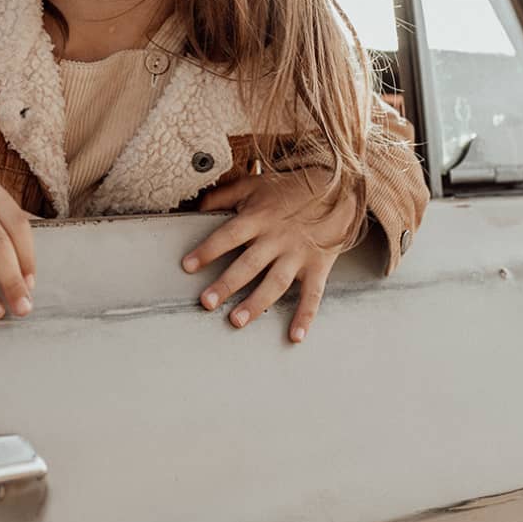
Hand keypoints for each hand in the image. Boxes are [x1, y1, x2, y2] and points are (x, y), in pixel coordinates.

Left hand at [180, 168, 360, 343]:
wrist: (335, 188)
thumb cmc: (288, 190)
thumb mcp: (253, 185)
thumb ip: (223, 196)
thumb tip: (195, 207)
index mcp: (258, 218)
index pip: (228, 235)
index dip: (207, 249)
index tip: (187, 265)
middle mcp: (276, 238)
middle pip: (249, 264)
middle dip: (227, 284)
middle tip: (207, 302)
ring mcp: (298, 254)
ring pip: (275, 282)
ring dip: (256, 303)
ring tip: (237, 320)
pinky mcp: (317, 266)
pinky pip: (312, 295)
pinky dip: (305, 316)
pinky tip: (295, 335)